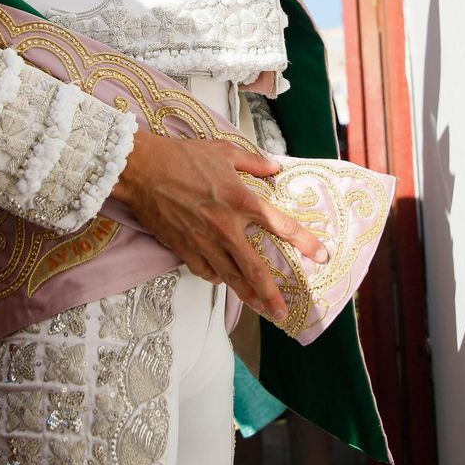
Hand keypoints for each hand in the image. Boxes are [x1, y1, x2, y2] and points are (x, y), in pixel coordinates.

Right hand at [109, 131, 327, 322]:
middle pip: (255, 269)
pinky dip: (217, 278)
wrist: (142, 170)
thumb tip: (276, 167)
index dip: (304, 242)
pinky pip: (205, 272)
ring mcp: (204, 241)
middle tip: (284, 313)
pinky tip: (224, 280)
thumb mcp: (224, 150)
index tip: (321, 255)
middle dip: (272, 294)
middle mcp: (226, 227)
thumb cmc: (183, 156)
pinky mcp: (184, 248)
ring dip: (247, 296)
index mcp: (241, 201)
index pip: (281, 226)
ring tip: (261, 309)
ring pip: (230, 277)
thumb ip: (254, 162)